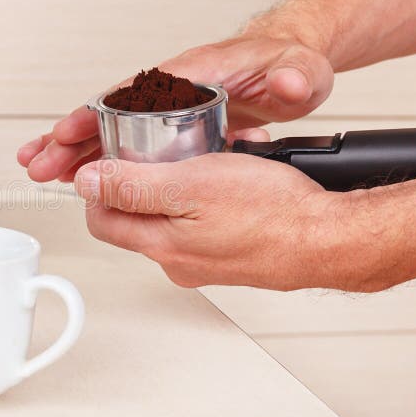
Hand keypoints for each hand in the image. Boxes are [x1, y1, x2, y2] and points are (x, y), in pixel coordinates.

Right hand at [17, 36, 332, 181]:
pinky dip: (100, 156)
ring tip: (43, 170)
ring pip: (111, 128)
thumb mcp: (301, 70)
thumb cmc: (291, 66)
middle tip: (39, 162)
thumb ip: (295, 76)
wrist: (296, 68)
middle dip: (69, 139)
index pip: (130, 94)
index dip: (95, 114)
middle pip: (108, 113)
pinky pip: (127, 140)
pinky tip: (82, 173)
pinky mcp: (173, 125)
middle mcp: (172, 90)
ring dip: (76, 151)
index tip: (68, 134)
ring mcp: (169, 108)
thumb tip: (289, 83)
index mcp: (192, 74)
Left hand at [72, 153, 353, 291]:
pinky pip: (205, 221)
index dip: (101, 185)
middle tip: (168, 155)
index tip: (117, 160)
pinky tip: (234, 177)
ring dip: (184, 183)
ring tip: (210, 160)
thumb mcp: (190, 184)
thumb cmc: (272, 213)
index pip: (101, 219)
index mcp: (160, 245)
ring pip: (173, 215)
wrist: (329, 239)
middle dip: (146, 179)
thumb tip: (86, 182)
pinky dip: (212, 196)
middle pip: (136, 217)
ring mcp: (205, 261)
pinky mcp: (230, 255)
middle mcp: (178, 261)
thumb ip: (132, 185)